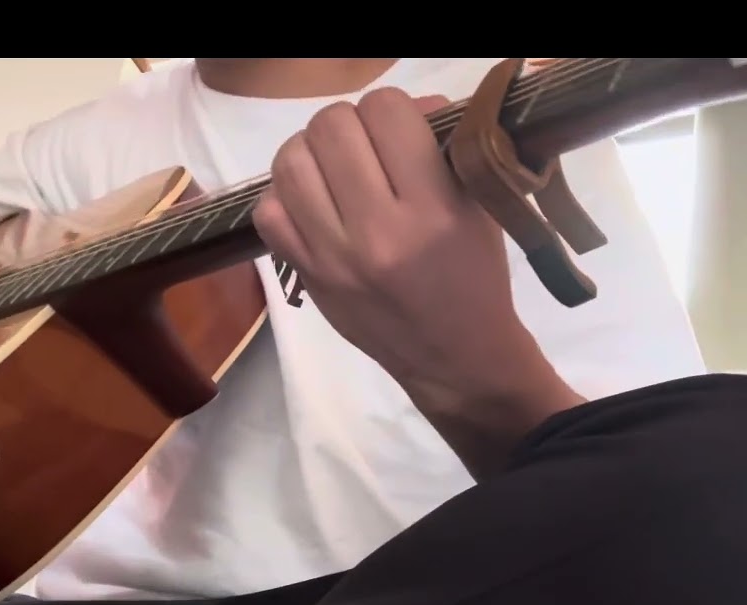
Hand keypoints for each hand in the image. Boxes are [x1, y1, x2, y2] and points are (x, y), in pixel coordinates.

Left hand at [253, 88, 523, 394]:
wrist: (454, 358)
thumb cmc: (475, 278)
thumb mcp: (478, 209)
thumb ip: (447, 149)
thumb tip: (415, 104)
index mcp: (433, 211)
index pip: (387, 113)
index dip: (395, 109)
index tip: (403, 131)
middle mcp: (378, 232)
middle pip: (332, 127)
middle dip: (350, 124)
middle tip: (367, 148)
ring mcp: (334, 257)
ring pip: (291, 161)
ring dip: (312, 151)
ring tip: (335, 168)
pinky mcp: (306, 276)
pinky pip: (268, 210)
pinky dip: (286, 195)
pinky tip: (314, 203)